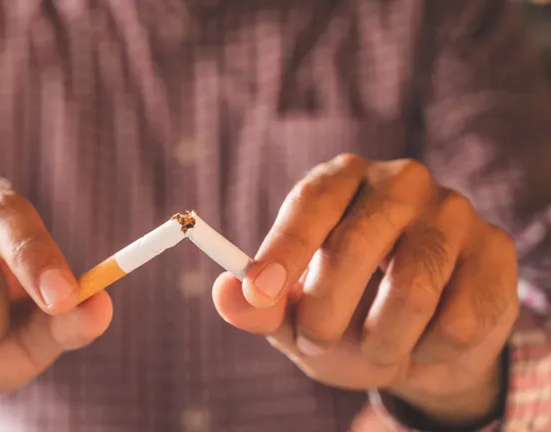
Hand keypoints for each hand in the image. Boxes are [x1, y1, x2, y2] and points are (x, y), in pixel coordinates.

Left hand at [213, 154, 518, 425]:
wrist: (424, 343)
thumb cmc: (348, 319)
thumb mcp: (295, 317)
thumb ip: (260, 308)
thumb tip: (226, 294)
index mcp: (341, 181)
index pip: (311, 202)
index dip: (284, 249)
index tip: (260, 293)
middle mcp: (399, 181)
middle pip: (356, 243)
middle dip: (326, 313)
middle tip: (315, 341)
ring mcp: (452, 210)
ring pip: (412, 289)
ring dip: (382, 343)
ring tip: (376, 348)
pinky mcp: (495, 249)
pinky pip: (459, 319)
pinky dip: (430, 351)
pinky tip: (428, 339)